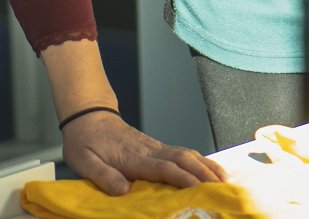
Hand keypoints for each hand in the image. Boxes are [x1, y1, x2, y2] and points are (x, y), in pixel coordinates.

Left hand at [62, 111, 225, 194]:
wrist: (88, 116)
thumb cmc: (85, 141)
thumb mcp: (84, 162)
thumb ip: (103, 176)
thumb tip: (123, 191)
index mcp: (133, 157)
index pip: (164, 168)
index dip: (183, 178)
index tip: (200, 188)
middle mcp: (149, 150)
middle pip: (183, 159)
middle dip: (204, 172)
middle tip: (222, 186)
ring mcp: (154, 146)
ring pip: (186, 154)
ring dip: (206, 165)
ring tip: (224, 178)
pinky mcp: (156, 146)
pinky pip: (182, 153)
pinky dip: (199, 160)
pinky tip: (208, 168)